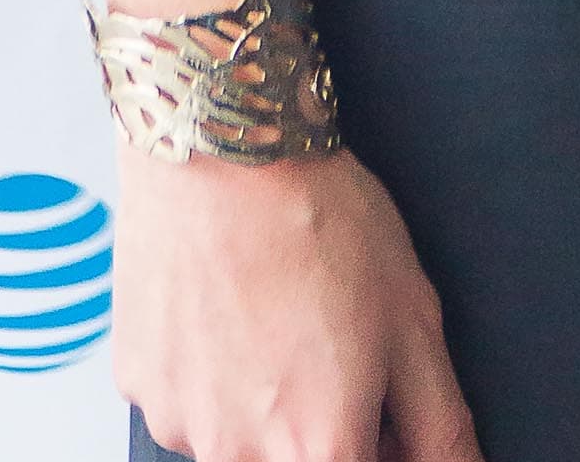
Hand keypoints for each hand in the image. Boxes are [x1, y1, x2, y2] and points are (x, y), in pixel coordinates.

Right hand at [117, 143, 481, 461]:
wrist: (226, 149)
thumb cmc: (322, 222)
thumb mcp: (413, 322)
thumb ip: (440, 425)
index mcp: (319, 450)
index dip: (378, 443)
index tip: (378, 405)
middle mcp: (241, 457)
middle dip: (319, 424)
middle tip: (331, 346)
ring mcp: (181, 427)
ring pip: (239, 439)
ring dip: (265, 400)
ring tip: (279, 313)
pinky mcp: (140, 389)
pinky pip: (189, 403)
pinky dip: (214, 372)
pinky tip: (232, 307)